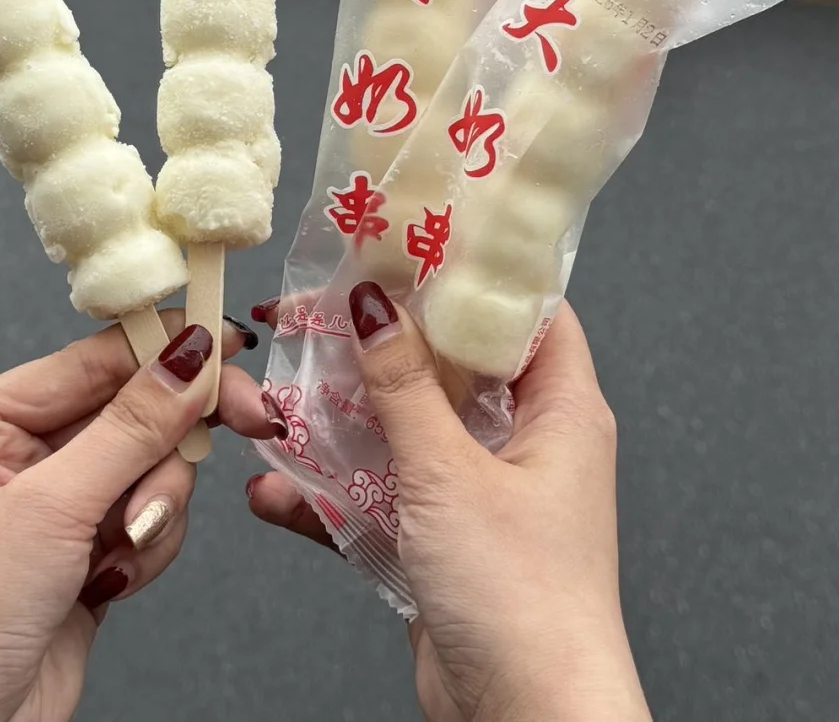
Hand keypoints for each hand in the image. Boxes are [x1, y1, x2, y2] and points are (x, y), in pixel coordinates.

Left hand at [0, 313, 278, 721]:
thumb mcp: (47, 510)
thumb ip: (131, 427)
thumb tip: (189, 357)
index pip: (88, 361)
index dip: (162, 348)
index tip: (226, 339)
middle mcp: (11, 458)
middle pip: (129, 412)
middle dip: (171, 438)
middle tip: (248, 418)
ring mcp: (51, 509)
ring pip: (150, 467)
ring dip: (154, 505)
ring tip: (124, 547)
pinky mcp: (83, 556)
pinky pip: (149, 518)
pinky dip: (149, 545)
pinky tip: (114, 580)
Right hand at [247, 292, 650, 721]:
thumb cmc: (523, 599)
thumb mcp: (450, 472)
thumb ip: (404, 385)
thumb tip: (374, 305)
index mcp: (561, 407)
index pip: (523, 308)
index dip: (470, 269)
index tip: (406, 238)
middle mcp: (527, 443)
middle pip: (449, 365)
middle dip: (380, 345)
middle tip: (317, 311)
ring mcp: (485, 496)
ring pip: (406, 432)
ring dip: (342, 423)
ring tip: (278, 400)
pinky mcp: (446, 547)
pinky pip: (384, 499)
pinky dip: (333, 495)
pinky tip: (278, 490)